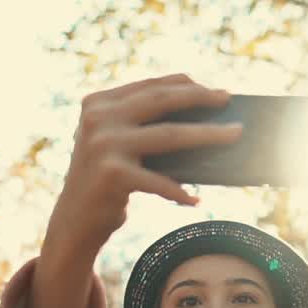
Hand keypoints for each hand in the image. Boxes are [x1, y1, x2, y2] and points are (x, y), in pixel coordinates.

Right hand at [46, 73, 243, 256]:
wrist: (73, 222)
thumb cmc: (107, 183)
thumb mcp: (119, 147)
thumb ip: (144, 128)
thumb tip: (204, 121)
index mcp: (98, 103)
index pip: (150, 86)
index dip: (186, 85)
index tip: (215, 89)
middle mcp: (98, 118)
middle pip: (162, 101)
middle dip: (201, 98)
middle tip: (229, 100)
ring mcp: (103, 145)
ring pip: (170, 136)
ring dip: (208, 135)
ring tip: (234, 135)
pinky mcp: (112, 175)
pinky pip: (159, 181)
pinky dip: (180, 192)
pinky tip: (196, 200)